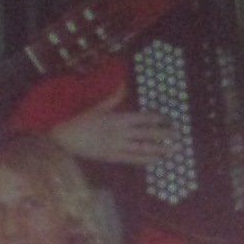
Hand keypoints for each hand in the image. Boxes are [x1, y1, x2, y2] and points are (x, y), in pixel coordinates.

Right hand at [49, 104, 179, 168]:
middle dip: (164, 134)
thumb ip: (114, 97)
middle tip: (179, 135)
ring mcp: (117, 146)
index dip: (158, 118)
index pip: (143, 118)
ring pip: (143, 148)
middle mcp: (120, 133)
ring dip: (159, 149)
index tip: (169, 119)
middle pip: (147, 133)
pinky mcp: (112, 157)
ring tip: (173, 150)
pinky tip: (157, 160)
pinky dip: (146, 160)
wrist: (65, 138)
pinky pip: (133, 159)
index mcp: (118, 118)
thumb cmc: (81, 120)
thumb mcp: (98, 107)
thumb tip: (124, 82)